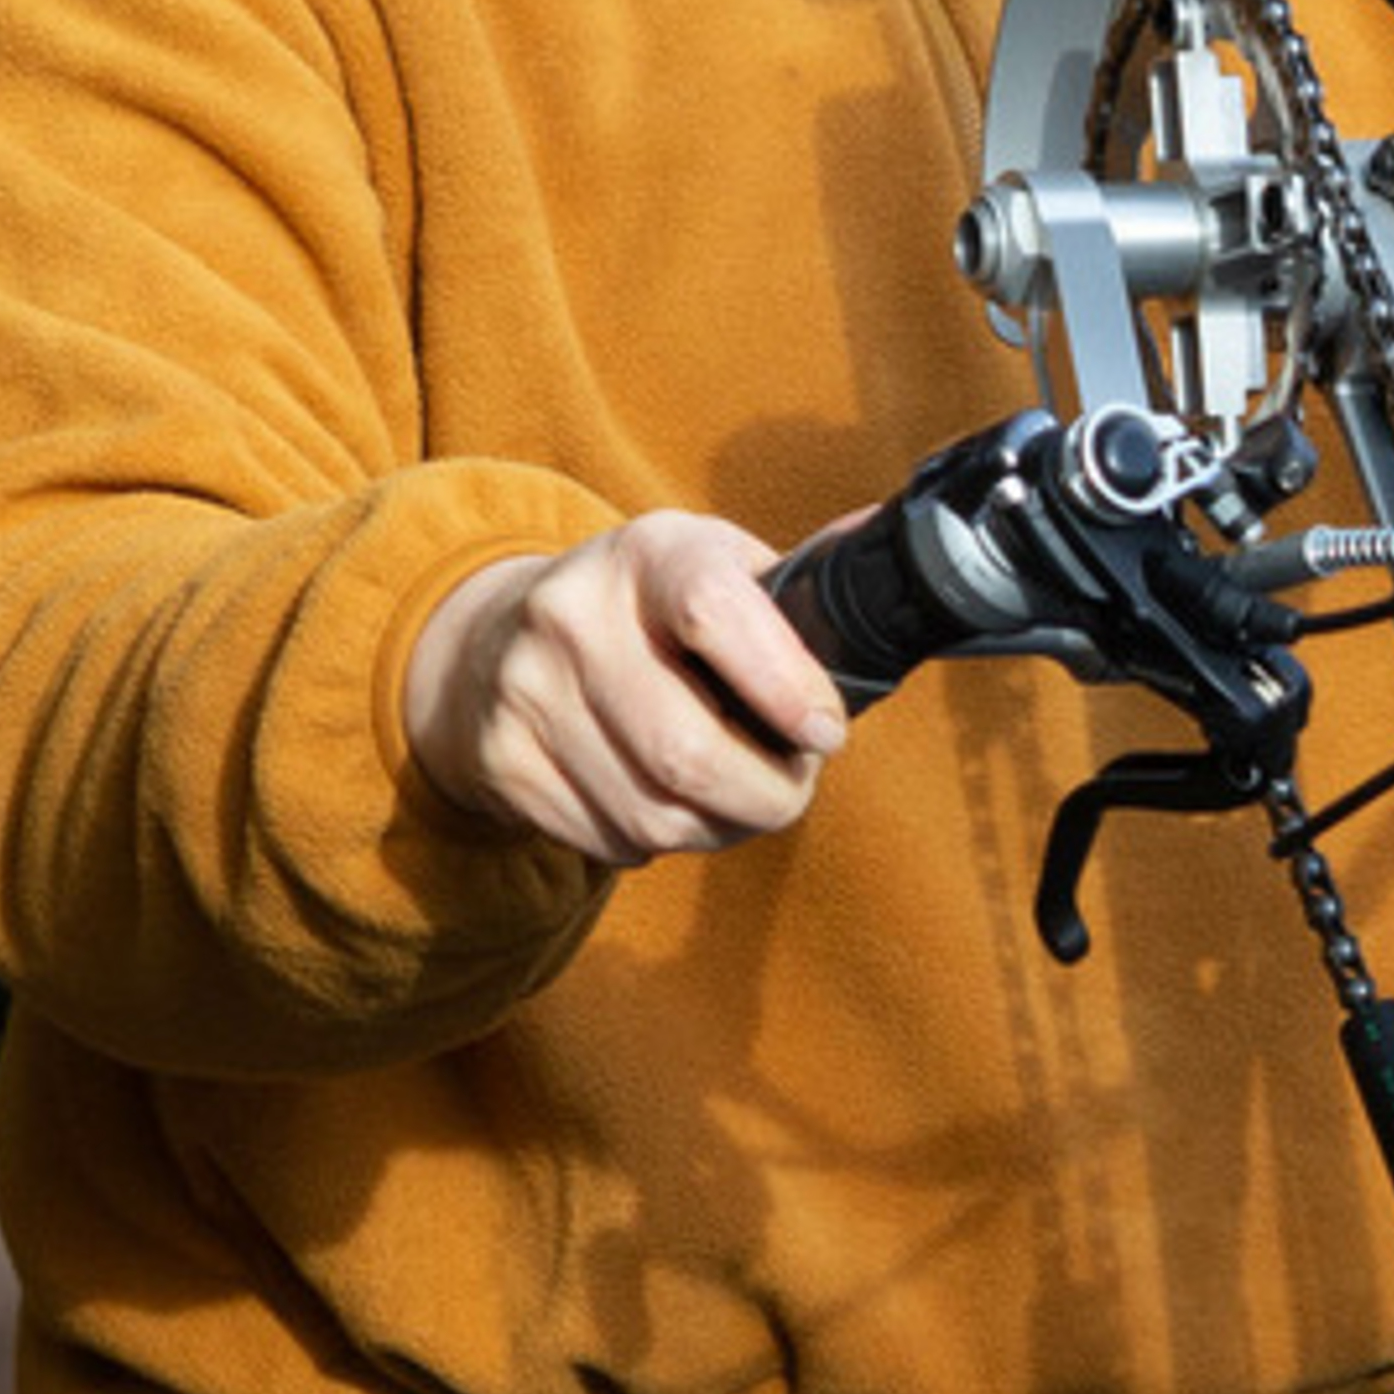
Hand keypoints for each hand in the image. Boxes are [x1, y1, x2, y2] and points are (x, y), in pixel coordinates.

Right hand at [403, 513, 850, 860]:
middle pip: (687, 753)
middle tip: (792, 786)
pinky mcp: (503, 761)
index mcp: (645, 554)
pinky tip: (666, 801)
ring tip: (737, 799)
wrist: (493, 638)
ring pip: (656, 815)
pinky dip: (659, 840)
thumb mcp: (710, 567)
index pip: (715, 613)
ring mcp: (525, 692)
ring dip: (720, 828)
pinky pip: (612, 839)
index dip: (785, 687)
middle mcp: (571, 615)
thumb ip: (795, 593)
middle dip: (768, 795)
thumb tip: (900, 573)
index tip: (825, 733)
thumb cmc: (645, 609)